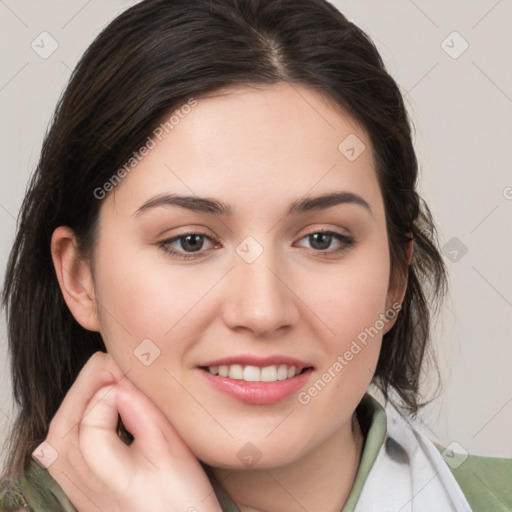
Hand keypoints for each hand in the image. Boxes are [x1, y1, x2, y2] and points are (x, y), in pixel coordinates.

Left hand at [33, 351, 221, 511]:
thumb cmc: (180, 502)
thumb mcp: (171, 451)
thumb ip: (143, 413)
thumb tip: (122, 383)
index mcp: (99, 472)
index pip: (92, 413)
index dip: (114, 384)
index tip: (135, 373)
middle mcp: (78, 481)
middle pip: (66, 419)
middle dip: (90, 383)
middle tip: (117, 363)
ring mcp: (74, 486)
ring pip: (62, 430)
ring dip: (83, 398)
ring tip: (110, 379)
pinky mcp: (79, 485)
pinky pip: (65, 443)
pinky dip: (80, 416)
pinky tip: (101, 407)